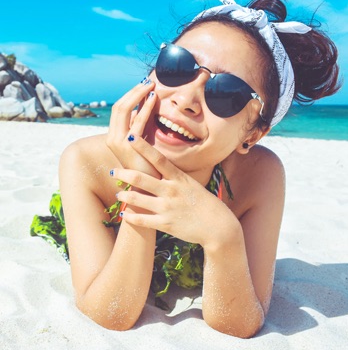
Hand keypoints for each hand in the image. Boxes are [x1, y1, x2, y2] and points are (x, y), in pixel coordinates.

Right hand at [106, 78, 159, 178]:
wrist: (150, 184)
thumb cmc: (150, 162)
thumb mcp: (144, 138)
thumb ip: (143, 123)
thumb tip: (148, 102)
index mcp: (115, 135)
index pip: (120, 109)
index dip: (131, 95)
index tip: (144, 85)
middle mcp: (112, 137)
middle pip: (119, 106)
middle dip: (134, 92)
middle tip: (148, 81)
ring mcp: (118, 141)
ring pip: (124, 110)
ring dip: (138, 95)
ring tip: (151, 86)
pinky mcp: (128, 146)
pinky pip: (137, 121)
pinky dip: (145, 107)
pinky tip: (154, 99)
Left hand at [111, 134, 238, 246]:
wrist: (218, 226)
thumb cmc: (204, 203)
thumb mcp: (191, 184)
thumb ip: (174, 177)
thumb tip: (160, 167)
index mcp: (179, 178)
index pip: (158, 159)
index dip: (143, 147)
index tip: (131, 137)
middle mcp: (172, 191)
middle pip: (141, 178)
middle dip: (124, 174)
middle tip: (113, 171)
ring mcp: (168, 208)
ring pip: (137, 199)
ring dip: (124, 196)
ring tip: (118, 194)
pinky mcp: (166, 224)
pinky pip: (142, 220)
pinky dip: (130, 217)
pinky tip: (124, 215)